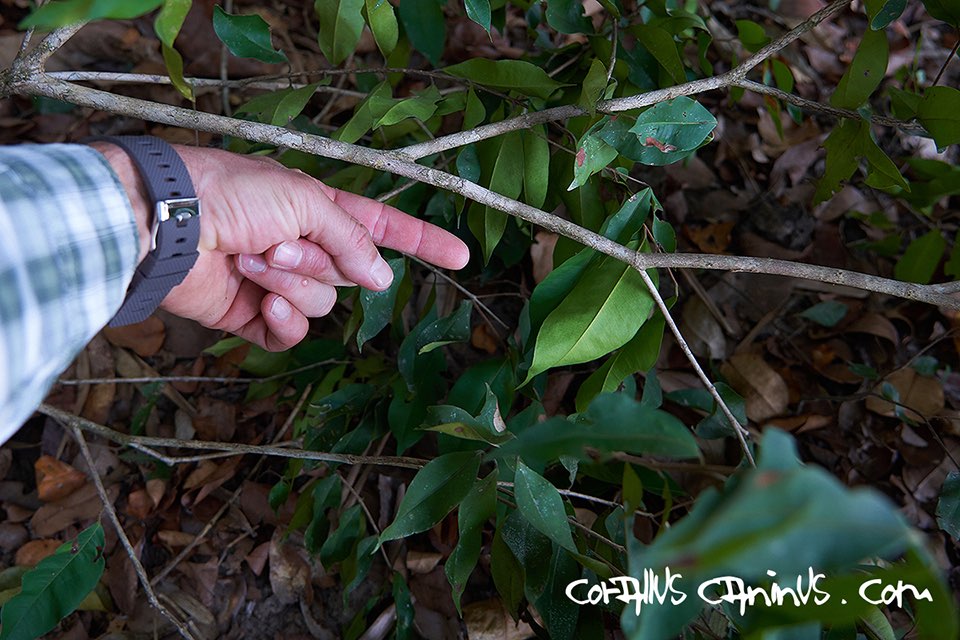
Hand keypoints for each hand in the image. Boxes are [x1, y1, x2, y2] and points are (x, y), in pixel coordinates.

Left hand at [95, 144, 469, 350]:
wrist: (164, 226)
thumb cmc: (231, 194)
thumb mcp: (305, 200)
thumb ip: (352, 239)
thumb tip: (382, 278)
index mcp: (316, 208)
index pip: (383, 227)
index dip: (422, 241)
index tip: (461, 257)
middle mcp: (302, 244)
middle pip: (349, 270)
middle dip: (319, 262)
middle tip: (276, 244)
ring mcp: (279, 282)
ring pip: (321, 301)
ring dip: (290, 284)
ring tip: (250, 262)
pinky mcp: (254, 315)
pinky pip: (292, 332)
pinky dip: (282, 320)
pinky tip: (261, 303)